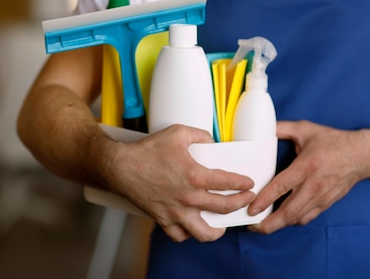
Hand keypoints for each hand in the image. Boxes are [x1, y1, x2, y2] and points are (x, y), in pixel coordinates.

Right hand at [114, 124, 255, 242]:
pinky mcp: (163, 219)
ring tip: (223, 224)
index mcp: (195, 175)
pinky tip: (193, 226)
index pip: (228, 183)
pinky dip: (189, 234)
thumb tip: (212, 141)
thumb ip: (200, 135)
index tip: (248, 184)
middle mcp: (188, 197)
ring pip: (204, 232)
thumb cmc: (148, 150)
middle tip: (245, 199)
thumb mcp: (178, 132)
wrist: (121, 167)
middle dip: (240, 203)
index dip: (243, 184)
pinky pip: (180, 236)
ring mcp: (176, 212)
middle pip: (224, 208)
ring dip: (218, 230)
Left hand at [247, 120, 369, 233]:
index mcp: (306, 166)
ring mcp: (322, 197)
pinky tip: (282, 219)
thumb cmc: (334, 142)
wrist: (363, 155)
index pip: (282, 186)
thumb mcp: (305, 129)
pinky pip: (307, 217)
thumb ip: (282, 128)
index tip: (252, 208)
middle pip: (289, 211)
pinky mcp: (327, 203)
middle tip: (252, 226)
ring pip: (297, 218)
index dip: (265, 199)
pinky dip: (293, 221)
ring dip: (279, 224)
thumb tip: (262, 127)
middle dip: (269, 223)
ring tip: (262, 225)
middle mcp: (314, 185)